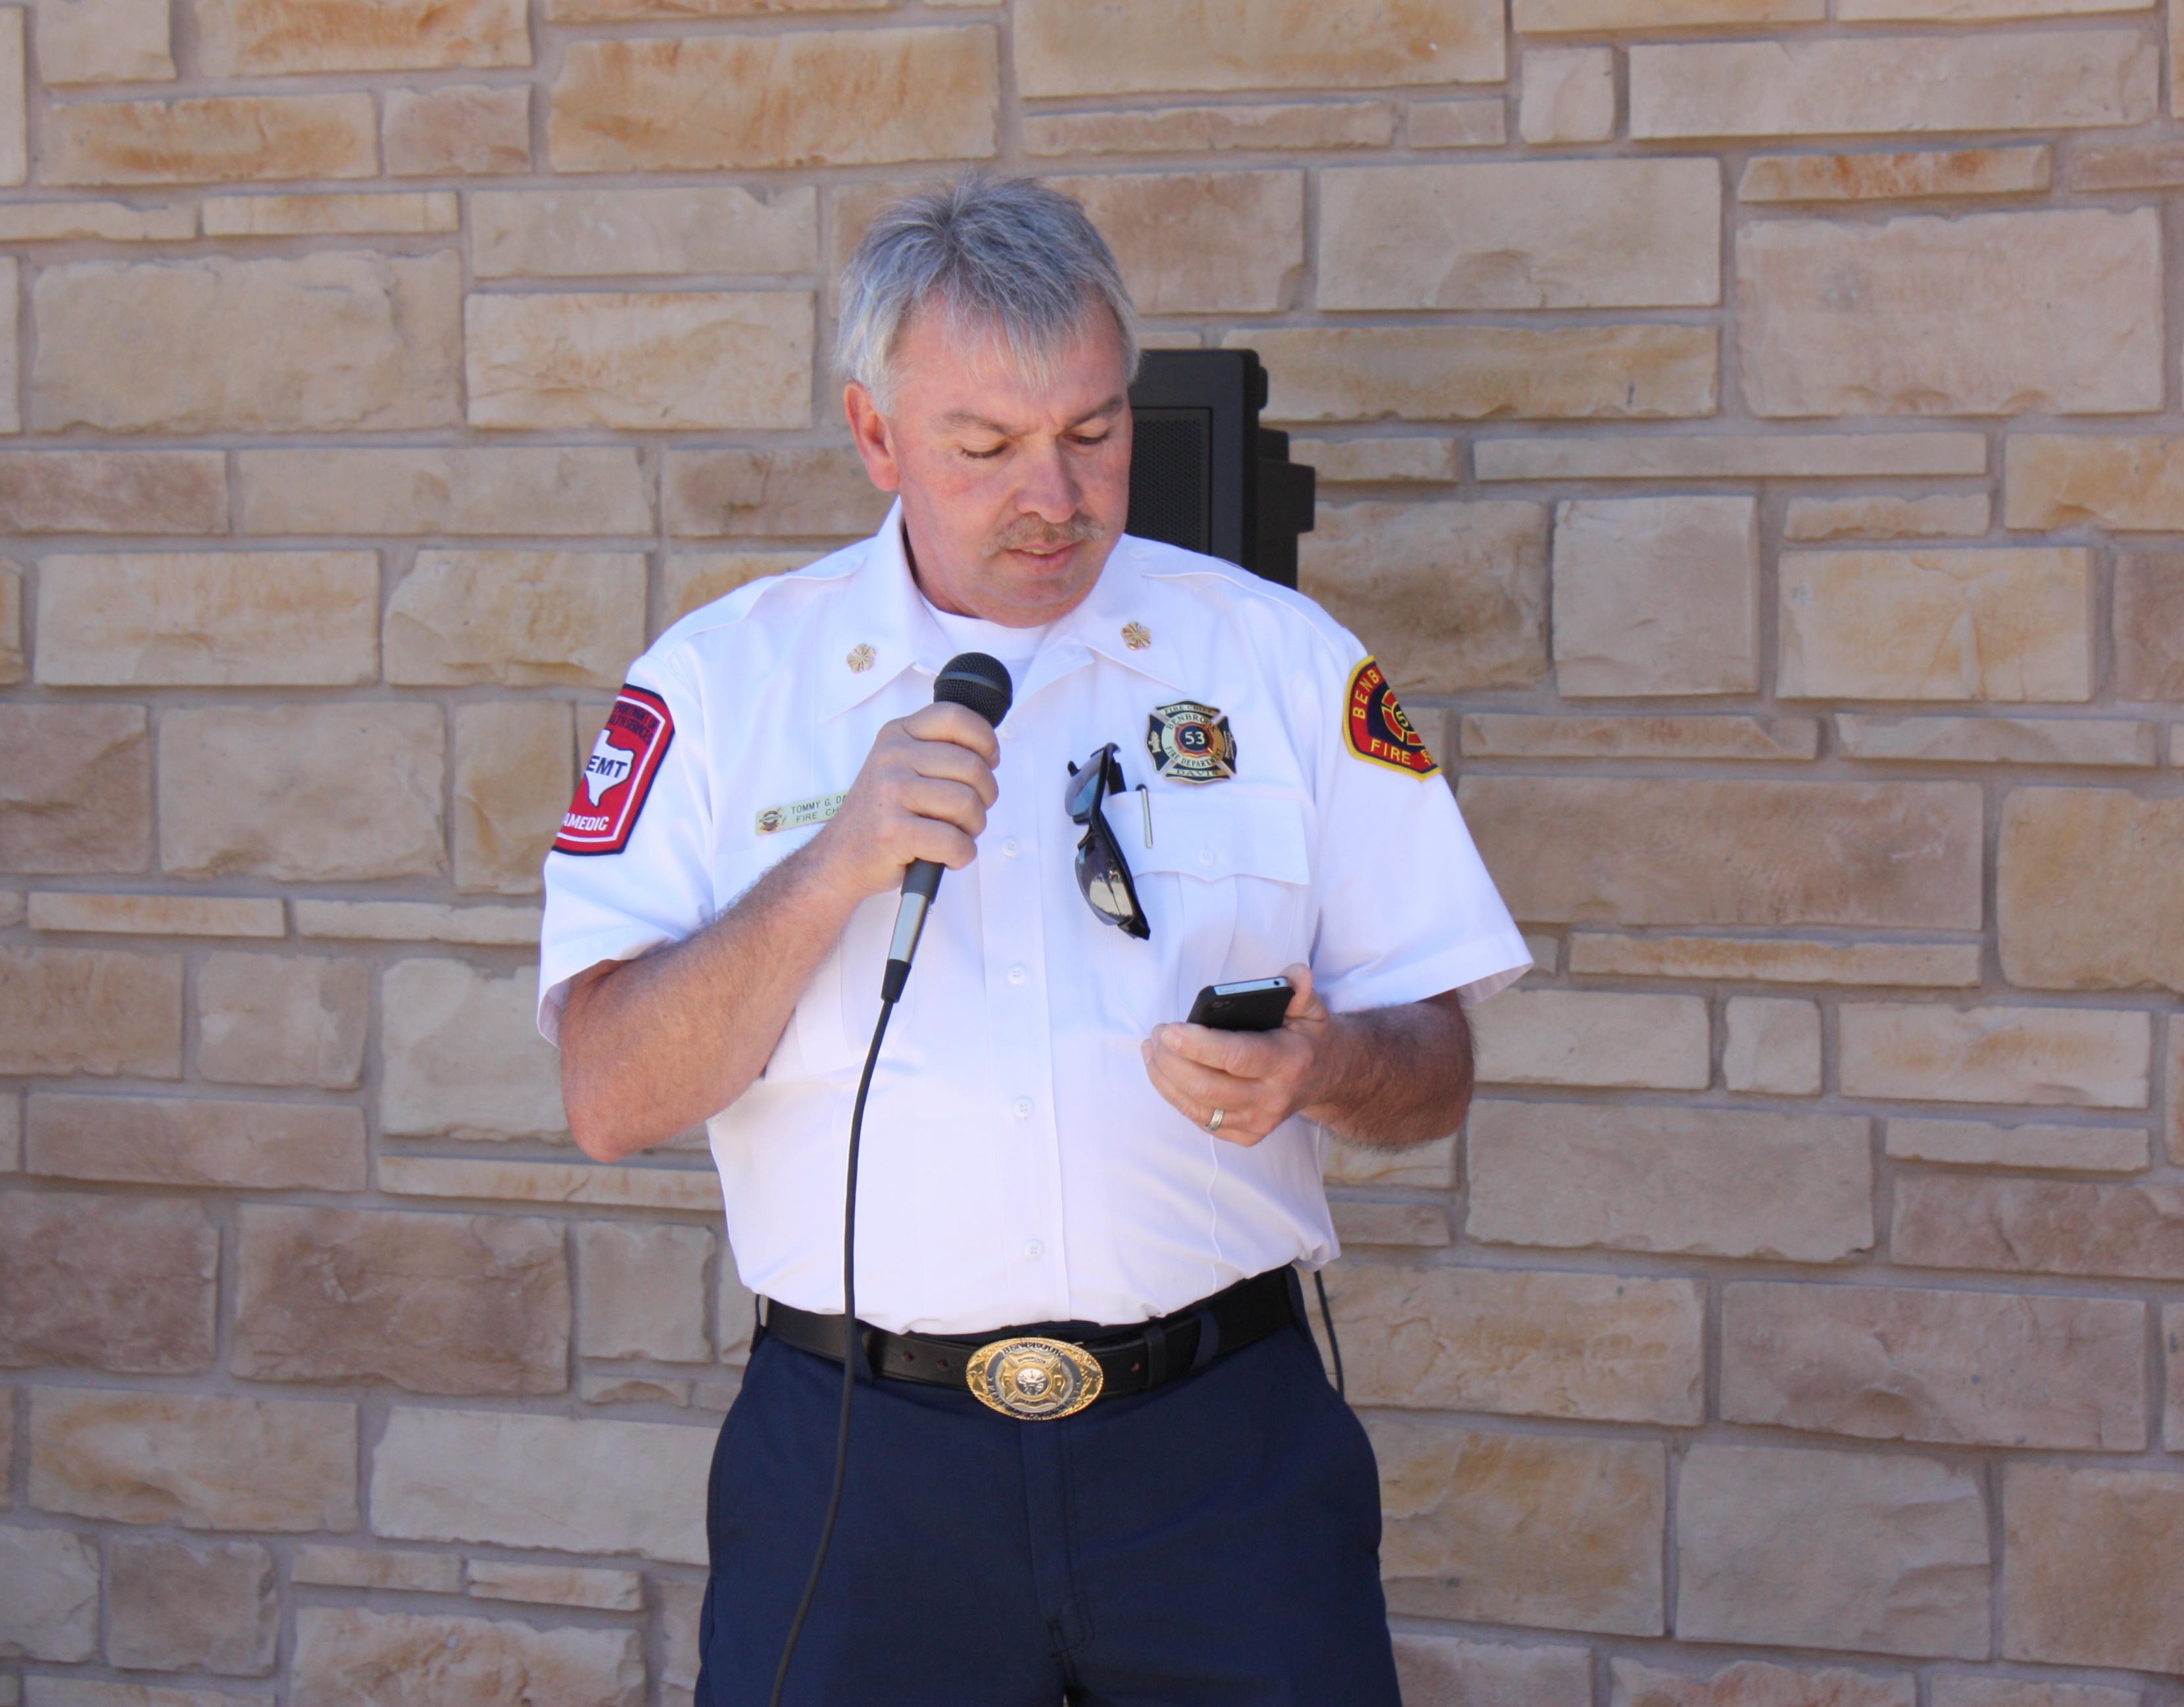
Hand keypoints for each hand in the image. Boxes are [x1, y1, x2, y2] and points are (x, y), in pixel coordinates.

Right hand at [806, 702, 999, 903]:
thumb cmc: (882, 815)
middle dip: (984, 797)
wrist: (839, 857)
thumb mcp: (899, 766)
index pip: (955, 717)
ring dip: (974, 828)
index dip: (985, 740)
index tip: (989, 761)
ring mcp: (890, 793)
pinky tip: (947, 855)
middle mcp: (892, 757)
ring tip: (956, 834)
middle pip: (972, 767)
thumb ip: (936, 751)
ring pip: (967, 804)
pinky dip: (961, 855)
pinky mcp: (893, 832)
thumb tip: (989, 754)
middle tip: (969, 814)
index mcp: (897, 734)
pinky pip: (955, 842)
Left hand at [1140, 963, 1333, 1145]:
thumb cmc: (1306, 1037)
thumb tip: (1296, 975)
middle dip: (1172, 1060)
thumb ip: (1300, 989)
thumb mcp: (1312, 1009)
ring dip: (1165, 1077)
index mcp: (1289, 1062)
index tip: (1169, 1029)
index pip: (1237, 1057)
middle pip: (1208, 1087)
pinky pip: (1199, 1119)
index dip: (1198, 1045)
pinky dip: (1174, 1094)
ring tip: (1153, 1048)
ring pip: (1197, 1106)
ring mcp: (1259, 1122)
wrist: (1324, 1078)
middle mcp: (1274, 1099)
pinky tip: (1162, 1070)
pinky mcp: (1245, 1135)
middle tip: (1157, 1032)